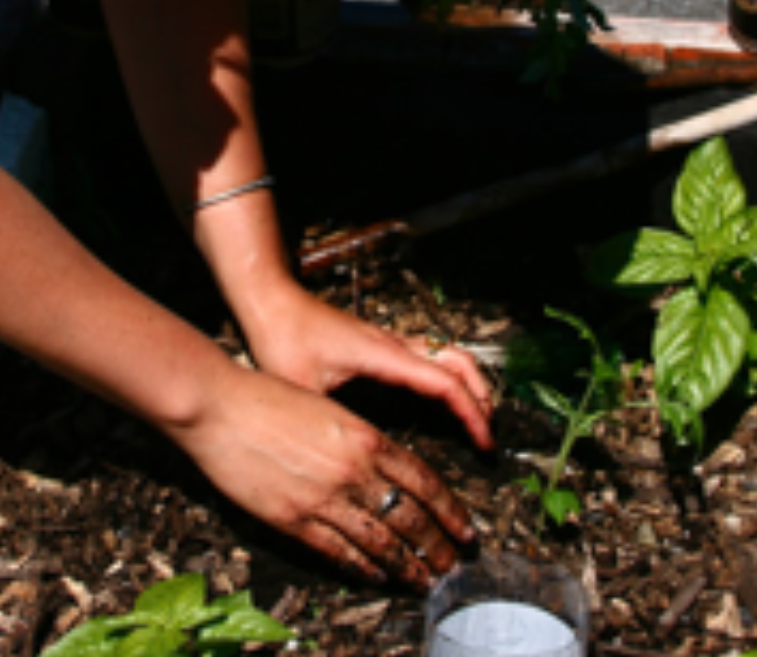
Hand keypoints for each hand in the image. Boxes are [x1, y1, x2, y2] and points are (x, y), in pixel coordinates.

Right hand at [171, 363, 476, 587]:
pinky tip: (377, 575)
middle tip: (454, 564)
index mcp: (366, 438)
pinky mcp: (293, 519)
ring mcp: (324, 499)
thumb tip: (389, 468)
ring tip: (424, 579)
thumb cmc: (269, 398)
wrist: (220, 407)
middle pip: (411, 518)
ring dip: (408, 565)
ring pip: (381, 542)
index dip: (451, 510)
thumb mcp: (330, 408)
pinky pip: (338, 551)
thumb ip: (361, 440)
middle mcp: (353, 471)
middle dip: (438, 546)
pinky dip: (362, 566)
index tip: (466, 529)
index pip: (425, 481)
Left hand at [237, 281, 494, 449]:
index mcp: (382, 355)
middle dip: (481, 397)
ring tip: (476, 419)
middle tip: (487, 435)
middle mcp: (393, 344)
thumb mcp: (301, 387)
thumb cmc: (280, 337)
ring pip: (446, 355)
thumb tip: (351, 458)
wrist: (269, 300)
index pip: (444, 383)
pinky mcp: (379, 343)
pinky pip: (427, 357)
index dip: (471, 413)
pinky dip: (446, 378)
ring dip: (468, 384)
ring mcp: (388, 341)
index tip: (484, 442)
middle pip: (458, 362)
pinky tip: (441, 401)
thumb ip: (329, 422)